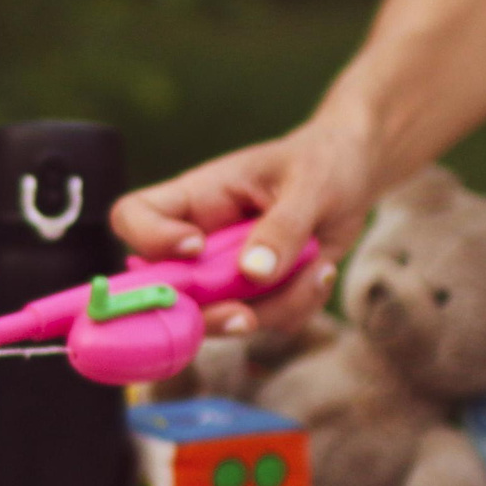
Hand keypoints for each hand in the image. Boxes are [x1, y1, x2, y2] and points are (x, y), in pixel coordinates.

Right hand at [111, 117, 379, 336]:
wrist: (352, 178)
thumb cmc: (321, 163)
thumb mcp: (309, 185)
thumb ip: (282, 227)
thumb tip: (252, 273)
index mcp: (194, 198)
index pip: (134, 216)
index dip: (149, 239)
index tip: (195, 248)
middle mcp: (198, 242)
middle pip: (167, 291)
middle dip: (208, 312)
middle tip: (245, 317)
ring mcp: (224, 274)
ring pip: (222, 317)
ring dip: (274, 306)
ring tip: (320, 267)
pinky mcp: (255, 297)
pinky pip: (265, 322)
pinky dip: (298, 306)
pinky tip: (323, 271)